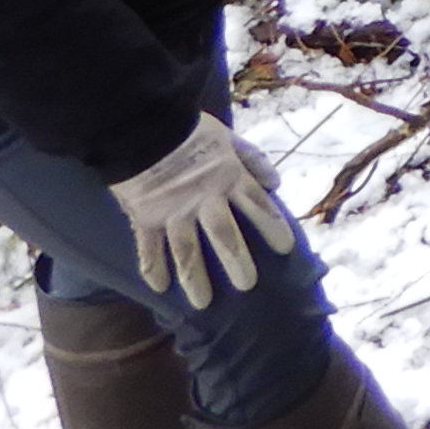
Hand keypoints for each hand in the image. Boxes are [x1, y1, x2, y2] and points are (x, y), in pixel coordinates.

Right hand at [110, 112, 297, 308]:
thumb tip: (276, 183)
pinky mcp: (145, 217)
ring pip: (187, 251)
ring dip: (195, 278)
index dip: (272, 226)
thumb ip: (252, 160)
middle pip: (225, 236)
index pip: (258, 206)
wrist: (144, 124)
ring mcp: (174, 211)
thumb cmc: (188, 128)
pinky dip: (153, 268)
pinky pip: (149, 248)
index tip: (286, 248)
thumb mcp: (228, 137)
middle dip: (237, 262)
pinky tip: (159, 288)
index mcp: (228, 177)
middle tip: (248, 285)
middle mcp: (205, 199)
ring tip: (202, 304)